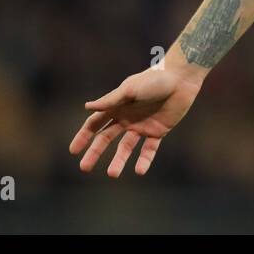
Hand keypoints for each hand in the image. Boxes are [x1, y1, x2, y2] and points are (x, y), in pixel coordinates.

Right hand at [69, 62, 204, 177]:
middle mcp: (126, 118)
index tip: (73, 151)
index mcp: (116, 106)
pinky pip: (149, 150)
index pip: (95, 123)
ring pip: (126, 148)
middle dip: (95, 152)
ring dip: (119, 161)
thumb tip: (87, 107)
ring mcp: (141, 126)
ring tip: (113, 174)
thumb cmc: (153, 80)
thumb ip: (110, 100)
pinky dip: (144, 161)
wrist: (180, 79)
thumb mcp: (129, 89)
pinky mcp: (158, 132)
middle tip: (84, 168)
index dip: (84, 136)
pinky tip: (139, 171)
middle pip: (106, 138)